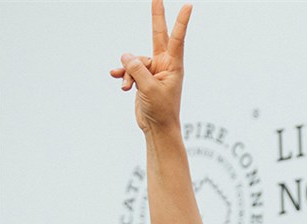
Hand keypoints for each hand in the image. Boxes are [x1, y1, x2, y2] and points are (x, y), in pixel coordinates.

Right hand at [110, 0, 191, 133]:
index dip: (181, 21)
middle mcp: (165, 64)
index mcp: (173, 66)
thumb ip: (137, 69)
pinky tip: (118, 80)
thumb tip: (126, 55)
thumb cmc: (161, 110)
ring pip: (135, 60)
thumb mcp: (148, 88)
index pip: (177, 38)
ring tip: (127, 86)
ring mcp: (153, 70)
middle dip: (157, 16)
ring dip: (128, 72)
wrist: (158, 128)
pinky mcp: (143, 78)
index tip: (189, 5)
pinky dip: (123, 75)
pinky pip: (129, 69)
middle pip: (158, 35)